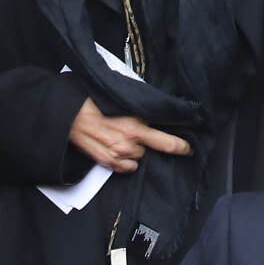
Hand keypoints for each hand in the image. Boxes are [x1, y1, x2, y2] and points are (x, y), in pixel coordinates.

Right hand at [69, 98, 191, 172]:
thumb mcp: (121, 97)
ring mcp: (122, 153)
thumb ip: (139, 106)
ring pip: (143, 155)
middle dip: (179, 146)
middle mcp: (133, 139)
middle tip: (188, 149)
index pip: (169, 125)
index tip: (193, 127)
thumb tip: (154, 109)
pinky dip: (128, 160)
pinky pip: (130, 167)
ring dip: (140, 148)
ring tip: (126, 138)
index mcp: (137, 120)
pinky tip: (120, 150)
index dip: (184, 126)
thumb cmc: (93, 102)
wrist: (69, 116)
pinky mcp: (111, 163)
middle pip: (166, 145)